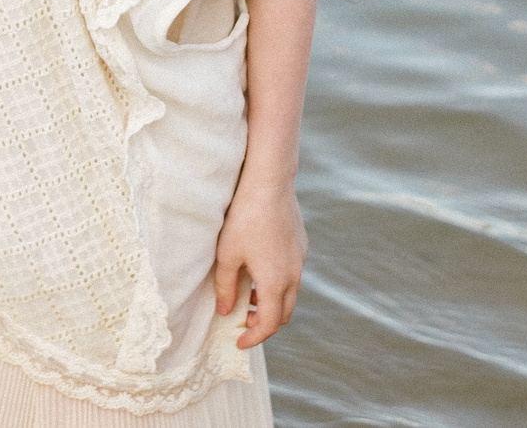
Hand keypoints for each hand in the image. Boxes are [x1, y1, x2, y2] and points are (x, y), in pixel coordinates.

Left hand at [212, 181, 305, 349]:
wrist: (269, 184)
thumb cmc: (244, 219)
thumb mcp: (226, 255)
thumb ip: (224, 287)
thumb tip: (225, 311)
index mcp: (275, 283)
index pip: (268, 324)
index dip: (253, 337)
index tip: (238, 341)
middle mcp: (293, 276)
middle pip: (283, 314)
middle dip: (264, 323)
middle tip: (243, 321)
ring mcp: (300, 260)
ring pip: (290, 294)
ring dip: (271, 303)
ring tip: (247, 295)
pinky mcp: (301, 246)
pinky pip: (292, 275)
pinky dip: (278, 284)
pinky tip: (259, 270)